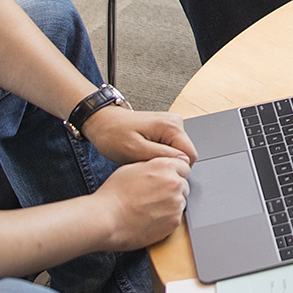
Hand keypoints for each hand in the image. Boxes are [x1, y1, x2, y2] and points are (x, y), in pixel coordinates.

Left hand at [81, 105, 195, 166]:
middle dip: (167, 164)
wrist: (102, 122)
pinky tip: (145, 153)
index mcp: (171, 126)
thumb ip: (161, 155)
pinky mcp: (166, 129)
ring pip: (178, 153)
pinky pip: (171, 148)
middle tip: (145, 163)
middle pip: (185, 154)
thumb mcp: (134, 150)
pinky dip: (159, 155)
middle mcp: (176, 122)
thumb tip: (183, 161)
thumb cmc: (113, 135)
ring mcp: (172, 125)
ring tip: (143, 157)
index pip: (190, 155)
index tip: (154, 169)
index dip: (175, 168)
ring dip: (162, 160)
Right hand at [96, 157, 190, 249]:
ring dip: (170, 205)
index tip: (167, 180)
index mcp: (165, 166)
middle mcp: (174, 183)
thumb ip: (151, 165)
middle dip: (173, 190)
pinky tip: (149, 219)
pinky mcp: (174, 222)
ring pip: (180, 203)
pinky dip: (166, 220)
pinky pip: (176, 219)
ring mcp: (176, 204)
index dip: (175, 173)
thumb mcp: (131, 168)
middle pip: (183, 185)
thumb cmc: (113, 195)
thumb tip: (160, 167)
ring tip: (149, 209)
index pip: (184, 167)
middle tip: (154, 197)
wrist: (106, 219)